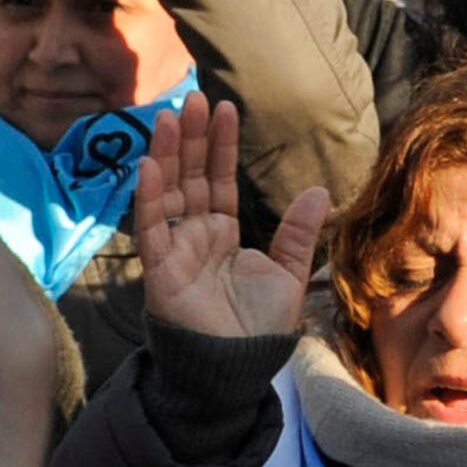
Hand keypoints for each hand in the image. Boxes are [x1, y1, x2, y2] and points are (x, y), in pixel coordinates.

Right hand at [130, 99, 322, 343]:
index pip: (218, 181)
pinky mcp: (158, 269)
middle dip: (191, 139)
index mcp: (223, 235)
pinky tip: (150, 164)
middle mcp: (195, 236)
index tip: (226, 110)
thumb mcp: (288, 274)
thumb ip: (298, 233)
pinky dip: (148, 196)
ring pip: (167, 193)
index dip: (220, 147)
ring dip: (167, 155)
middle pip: (190, 178)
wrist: (237, 368)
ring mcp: (174, 250)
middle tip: (195, 98)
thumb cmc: (258, 327)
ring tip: (171, 116)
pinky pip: (150, 227)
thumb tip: (318, 191)